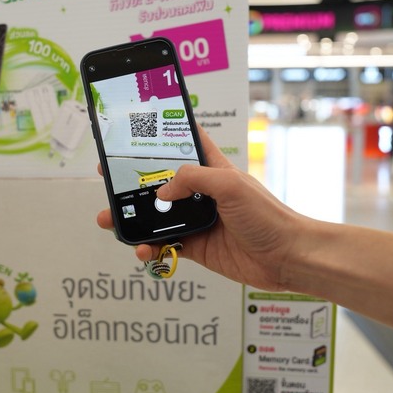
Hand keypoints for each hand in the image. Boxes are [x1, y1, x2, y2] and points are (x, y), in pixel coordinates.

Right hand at [96, 128, 307, 290]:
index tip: (133, 134)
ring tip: (109, 221)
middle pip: (159, 184)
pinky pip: (164, 246)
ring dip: (132, 220)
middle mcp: (202, 193)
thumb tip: (161, 191)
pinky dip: (149, 249)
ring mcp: (197, 221)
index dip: (160, 138)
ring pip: (156, 217)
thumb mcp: (229, 185)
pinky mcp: (196, 247)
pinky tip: (143, 251)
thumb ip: (192, 179)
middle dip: (131, 183)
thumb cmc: (267, 215)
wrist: (286, 258)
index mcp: (212, 169)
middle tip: (106, 180)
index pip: (183, 145)